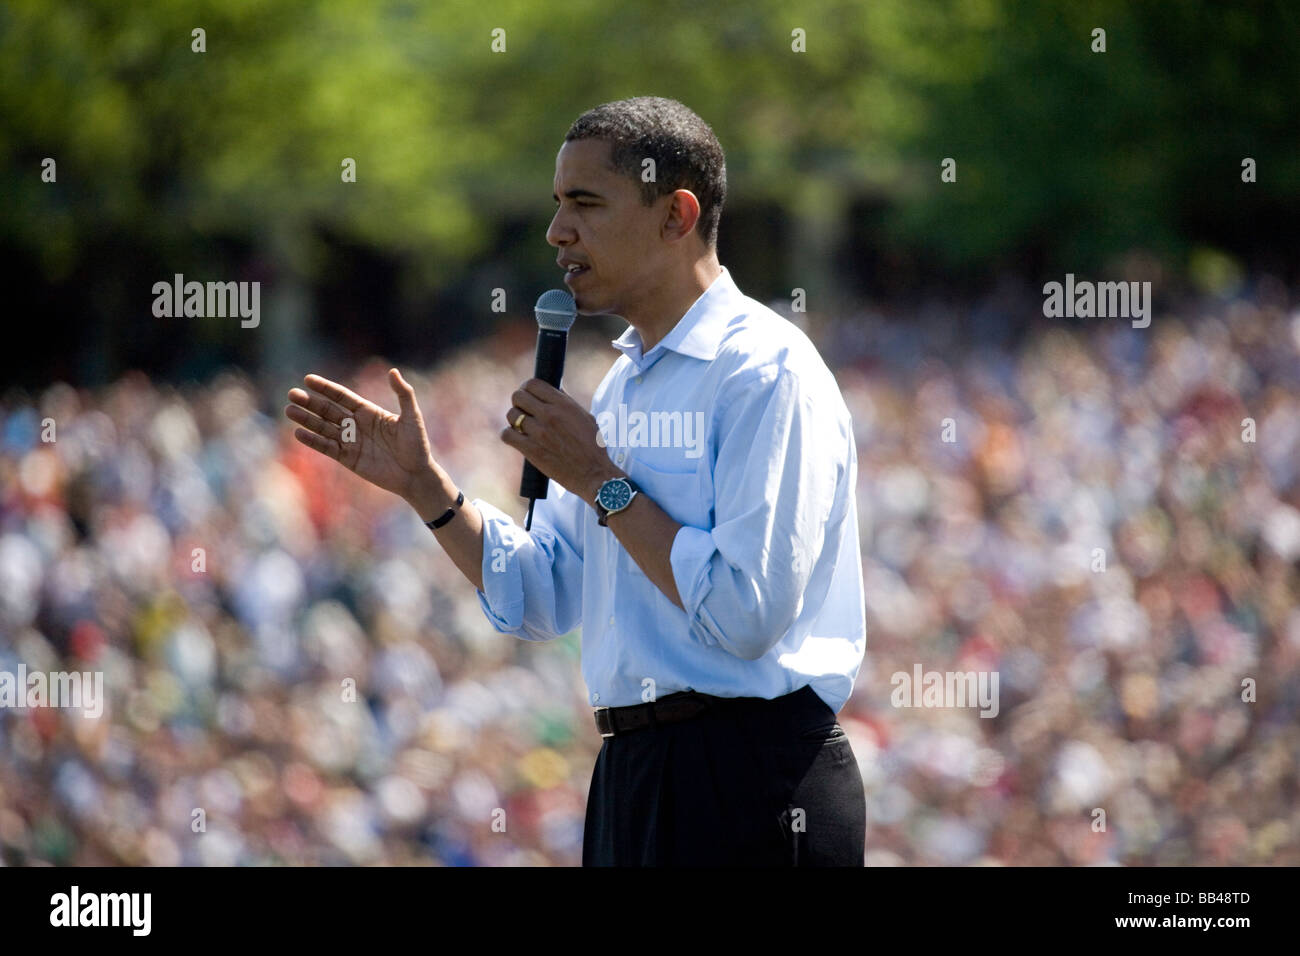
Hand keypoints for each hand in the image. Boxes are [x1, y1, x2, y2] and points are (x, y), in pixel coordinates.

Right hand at [285, 368, 437, 502]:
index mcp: (368, 412)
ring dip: (307, 420)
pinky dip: (313, 441)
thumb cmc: (417, 444)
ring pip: (324, 428)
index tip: (308, 379)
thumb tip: (393, 371)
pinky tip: (299, 433)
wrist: (416, 475)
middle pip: (328, 411)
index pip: (342, 396)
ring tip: (289, 410)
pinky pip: (327, 448)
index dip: (326, 388)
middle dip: (310, 403)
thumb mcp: (412, 417)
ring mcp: (351, 442)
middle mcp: (356, 425)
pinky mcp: (348, 459)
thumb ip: (403, 394)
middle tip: (292, 394)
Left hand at [501, 379, 616, 501]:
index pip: (533, 384)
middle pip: (518, 396)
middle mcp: (549, 415)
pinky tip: (517, 438)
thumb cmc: (593, 446)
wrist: (593, 473)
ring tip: (522, 426)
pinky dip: (509, 435)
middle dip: (519, 402)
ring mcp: (539, 432)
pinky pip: (507, 435)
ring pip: (512, 415)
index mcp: (563, 404)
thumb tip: (555, 389)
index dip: (527, 387)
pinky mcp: (531, 450)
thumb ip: (568, 402)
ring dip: (514, 419)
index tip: (528, 394)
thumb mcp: (585, 417)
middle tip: (524, 410)